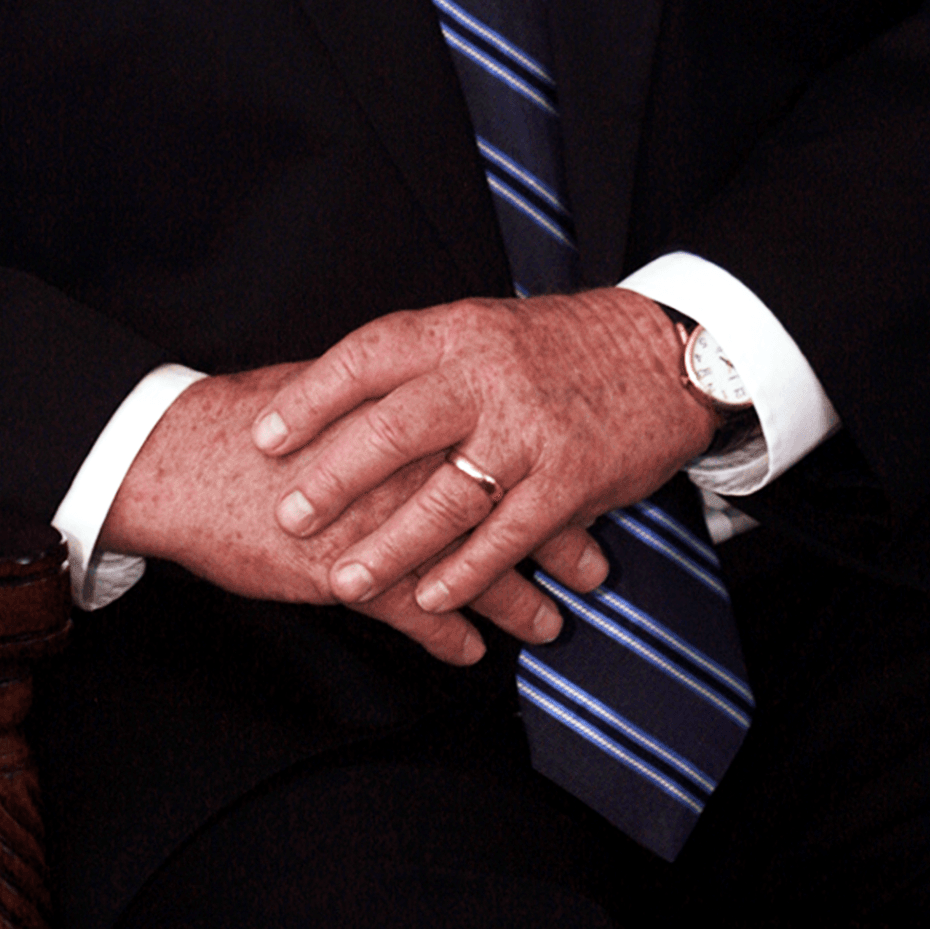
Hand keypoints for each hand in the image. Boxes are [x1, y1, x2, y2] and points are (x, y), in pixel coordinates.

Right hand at [99, 363, 569, 664]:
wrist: (181, 459)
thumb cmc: (252, 422)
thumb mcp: (335, 388)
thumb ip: (394, 397)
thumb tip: (438, 391)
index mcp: (408, 413)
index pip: (500, 443)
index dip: (547, 471)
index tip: (588, 489)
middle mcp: (407, 466)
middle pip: (502, 507)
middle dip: (552, 540)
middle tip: (596, 566)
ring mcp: (380, 523)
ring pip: (470, 567)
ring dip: (515, 602)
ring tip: (553, 625)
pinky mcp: (344, 572)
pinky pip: (413, 613)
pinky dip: (446, 636)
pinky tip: (471, 655)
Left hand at [250, 288, 713, 618]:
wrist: (665, 353)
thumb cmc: (559, 346)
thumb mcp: (484, 328)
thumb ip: (422, 363)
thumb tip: (332, 398)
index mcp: (458, 331)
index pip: (368, 357)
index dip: (311, 398)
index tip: (264, 437)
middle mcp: (489, 376)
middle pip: (395, 430)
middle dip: (335, 480)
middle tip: (289, 516)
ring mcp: (530, 430)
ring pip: (446, 497)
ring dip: (391, 548)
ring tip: (344, 582)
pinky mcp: (571, 479)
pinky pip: (506, 536)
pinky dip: (464, 573)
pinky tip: (428, 600)